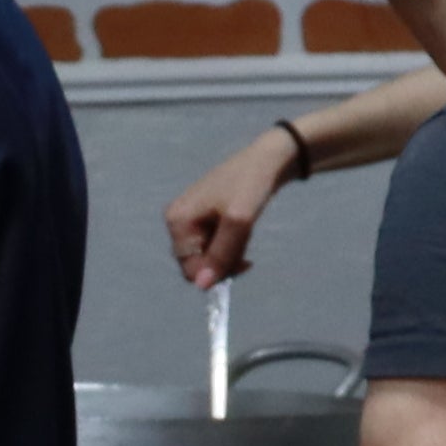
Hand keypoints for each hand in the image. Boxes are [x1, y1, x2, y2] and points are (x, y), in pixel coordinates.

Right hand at [163, 131, 292, 292]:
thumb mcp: (238, 222)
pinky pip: (213, 245)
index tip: (242, 265)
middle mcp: (178, 221)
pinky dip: (230, 246)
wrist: (268, 159)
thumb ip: (220, 255)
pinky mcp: (204, 219)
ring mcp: (191, 220)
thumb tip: (202, 286)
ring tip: (245, 237)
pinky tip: (242, 234)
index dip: (214, 273)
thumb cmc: (250, 184)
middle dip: (222, 264)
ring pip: (207, 257)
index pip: (189, 267)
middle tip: (246, 254)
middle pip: (196, 264)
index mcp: (177, 220)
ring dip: (229, 255)